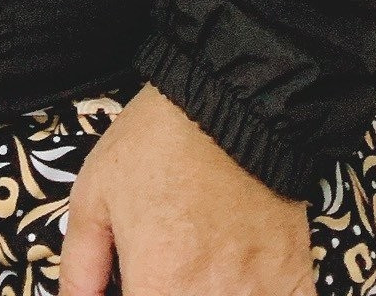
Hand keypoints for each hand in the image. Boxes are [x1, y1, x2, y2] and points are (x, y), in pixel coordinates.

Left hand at [58, 84, 315, 295]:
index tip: (137, 286)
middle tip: (165, 276)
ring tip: (200, 276)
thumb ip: (80, 265)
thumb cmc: (159, 142)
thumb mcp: (96, 192)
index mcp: (159, 284)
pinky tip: (244, 286)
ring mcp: (258, 291)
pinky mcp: (294, 277)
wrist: (231, 100)